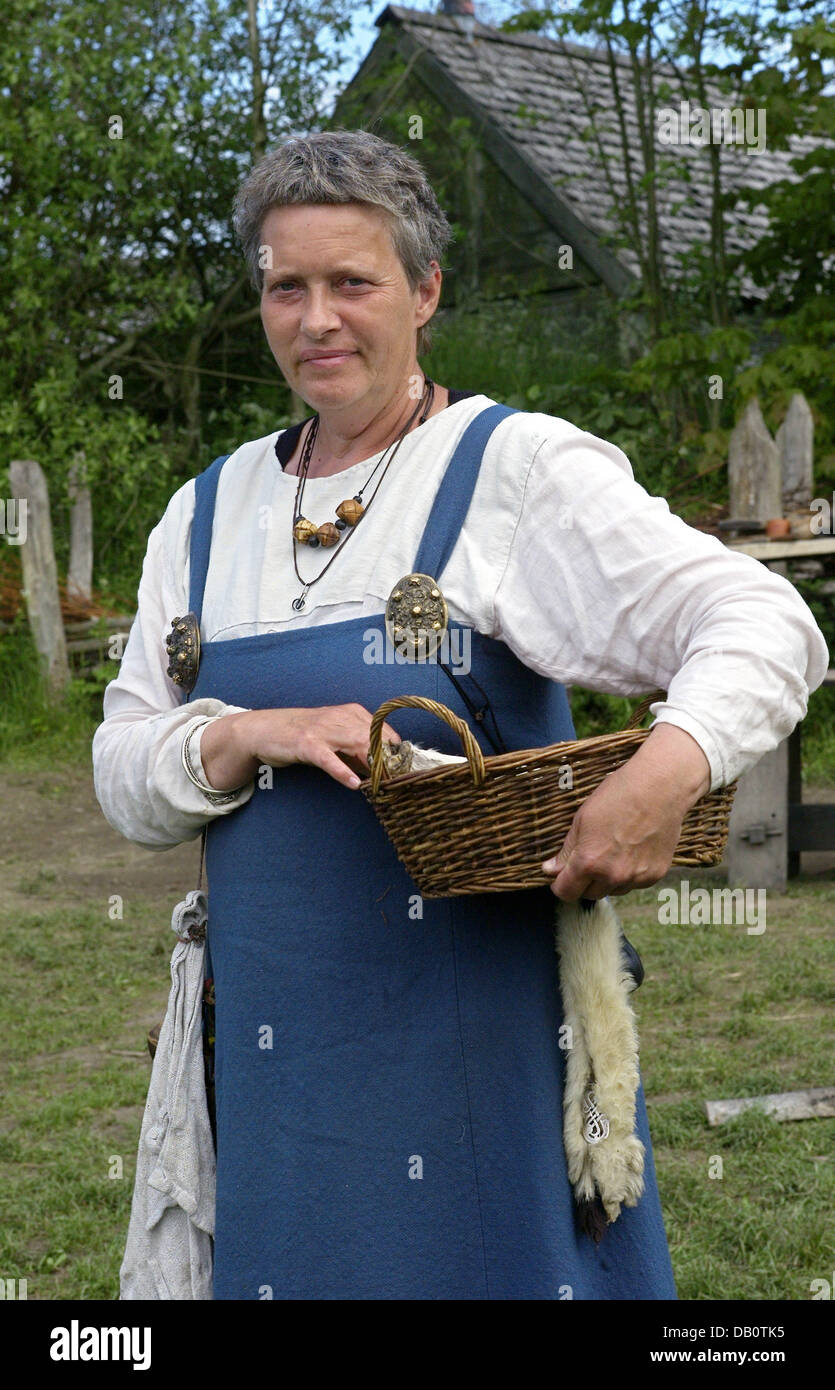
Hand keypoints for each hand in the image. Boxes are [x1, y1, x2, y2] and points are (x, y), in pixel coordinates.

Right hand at [200, 703, 401, 792]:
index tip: (409, 770)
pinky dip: (342, 771)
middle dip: (391, 761)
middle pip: (375, 739)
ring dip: (373, 767)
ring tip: (386, 784)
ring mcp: (323, 730)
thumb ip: (357, 750)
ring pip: (357, 746)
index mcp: (351, 713)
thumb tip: (382, 770)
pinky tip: (353, 784)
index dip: (398, 752)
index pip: (384, 732)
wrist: (264, 729)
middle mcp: (340, 717)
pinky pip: (329, 759)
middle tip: (402, 782)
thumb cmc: (302, 735)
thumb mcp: (334, 737)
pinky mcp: (306, 744)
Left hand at [540, 722, 711, 900]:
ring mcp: (636, 878)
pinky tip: (633, 850)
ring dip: (608, 879)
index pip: (566, 893)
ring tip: (614, 850)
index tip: (562, 876)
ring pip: (613, 890)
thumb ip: (567, 851)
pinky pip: (634, 884)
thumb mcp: (582, 820)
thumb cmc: (617, 797)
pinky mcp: (655, 875)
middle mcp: (613, 876)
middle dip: (584, 881)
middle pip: (589, 894)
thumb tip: (550, 870)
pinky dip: (630, 874)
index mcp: (589, 862)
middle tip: (589, 857)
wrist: (660, 788)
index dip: (560, 884)